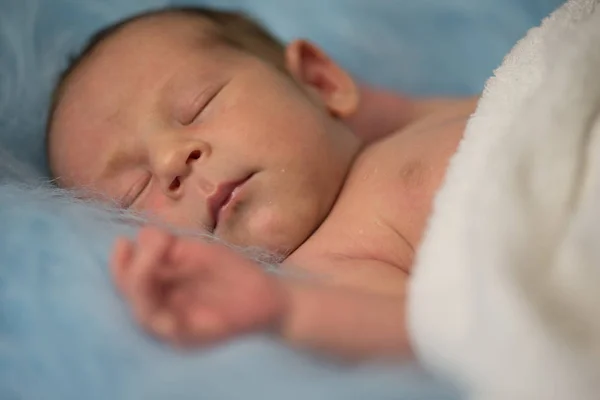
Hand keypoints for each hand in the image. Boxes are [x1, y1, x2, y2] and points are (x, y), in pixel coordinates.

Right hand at [110, 226, 287, 345]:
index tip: (123, 241)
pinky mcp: (194, 337)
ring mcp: (176, 324)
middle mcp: (163, 307)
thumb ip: (173, 247)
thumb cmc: (234, 274)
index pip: (127, 278)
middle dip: (133, 269)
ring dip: (143, 283)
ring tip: (160, 252)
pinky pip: (170, 331)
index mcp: (161, 286)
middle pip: (130, 295)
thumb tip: (143, 234)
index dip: (119, 263)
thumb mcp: (201, 252)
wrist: (270, 296)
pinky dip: (163, 315)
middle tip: (152, 243)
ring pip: (144, 313)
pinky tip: (167, 288)